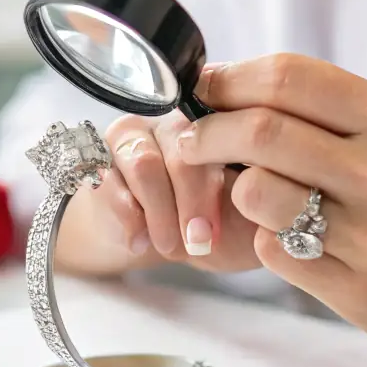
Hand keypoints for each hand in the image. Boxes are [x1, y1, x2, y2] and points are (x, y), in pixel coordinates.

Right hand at [52, 108, 264, 276]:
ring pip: (144, 162)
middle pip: (184, 147)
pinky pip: (107, 182)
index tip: (237, 216)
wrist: (159, 243)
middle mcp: (177, 119)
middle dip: (193, 201)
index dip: (230, 174)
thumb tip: (268, 193)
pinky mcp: (98, 160)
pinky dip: (127, 218)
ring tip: (172, 246)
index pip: (227, 127)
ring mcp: (135, 135)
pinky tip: (141, 242)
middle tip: (202, 242)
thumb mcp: (251, 220)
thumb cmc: (216, 227)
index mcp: (223, 122)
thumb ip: (264, 201)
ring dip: (160, 211)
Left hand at [176, 55, 366, 362]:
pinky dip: (265, 240)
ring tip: (251, 193)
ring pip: (257, 191)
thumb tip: (227, 85)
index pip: (290, 77)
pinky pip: (272, 250)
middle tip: (192, 141)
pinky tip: (290, 239)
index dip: (230, 78)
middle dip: (208, 132)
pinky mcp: (356, 288)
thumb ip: (324, 110)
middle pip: (262, 129)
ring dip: (237, 189)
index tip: (205, 90)